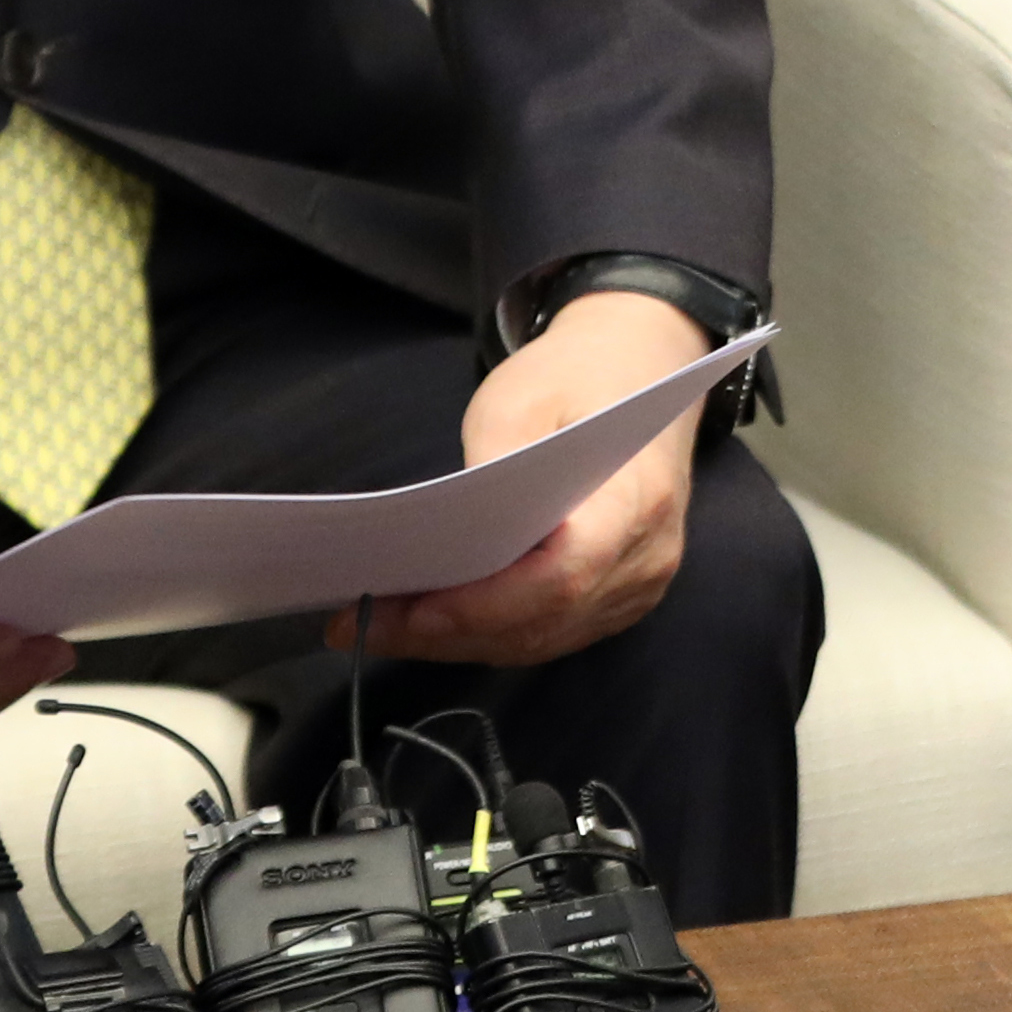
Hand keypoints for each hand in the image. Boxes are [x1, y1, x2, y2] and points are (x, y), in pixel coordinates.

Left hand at [335, 288, 714, 669]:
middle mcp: (646, 558)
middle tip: (365, 622)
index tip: (411, 611)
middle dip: (449, 631)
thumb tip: (443, 538)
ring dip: (459, 641)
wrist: (639, 369)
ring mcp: (639, 587)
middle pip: (542, 623)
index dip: (484, 607)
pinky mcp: (620, 599)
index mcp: (634, 500)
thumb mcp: (519, 396)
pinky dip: (488, 634)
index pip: (561, 579)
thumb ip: (489, 464)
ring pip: (540, 642)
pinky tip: (433, 620)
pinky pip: (550, 635)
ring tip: (384, 624)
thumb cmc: (577, 376)